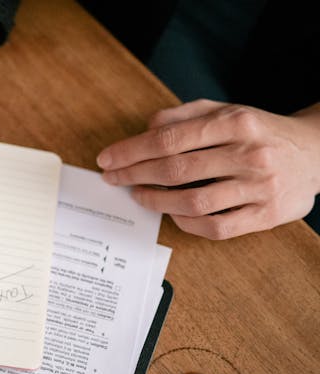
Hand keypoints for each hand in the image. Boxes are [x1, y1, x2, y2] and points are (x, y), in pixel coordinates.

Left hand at [96, 99, 319, 238]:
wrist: (317, 151)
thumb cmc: (260, 132)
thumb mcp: (227, 110)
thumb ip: (185, 115)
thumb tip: (145, 128)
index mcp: (236, 123)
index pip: (170, 138)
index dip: (132, 150)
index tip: (107, 159)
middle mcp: (249, 154)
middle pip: (176, 169)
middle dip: (135, 174)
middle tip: (113, 178)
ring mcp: (259, 188)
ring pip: (193, 202)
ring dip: (156, 201)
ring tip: (138, 194)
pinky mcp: (265, 216)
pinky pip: (215, 228)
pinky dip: (186, 223)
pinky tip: (171, 212)